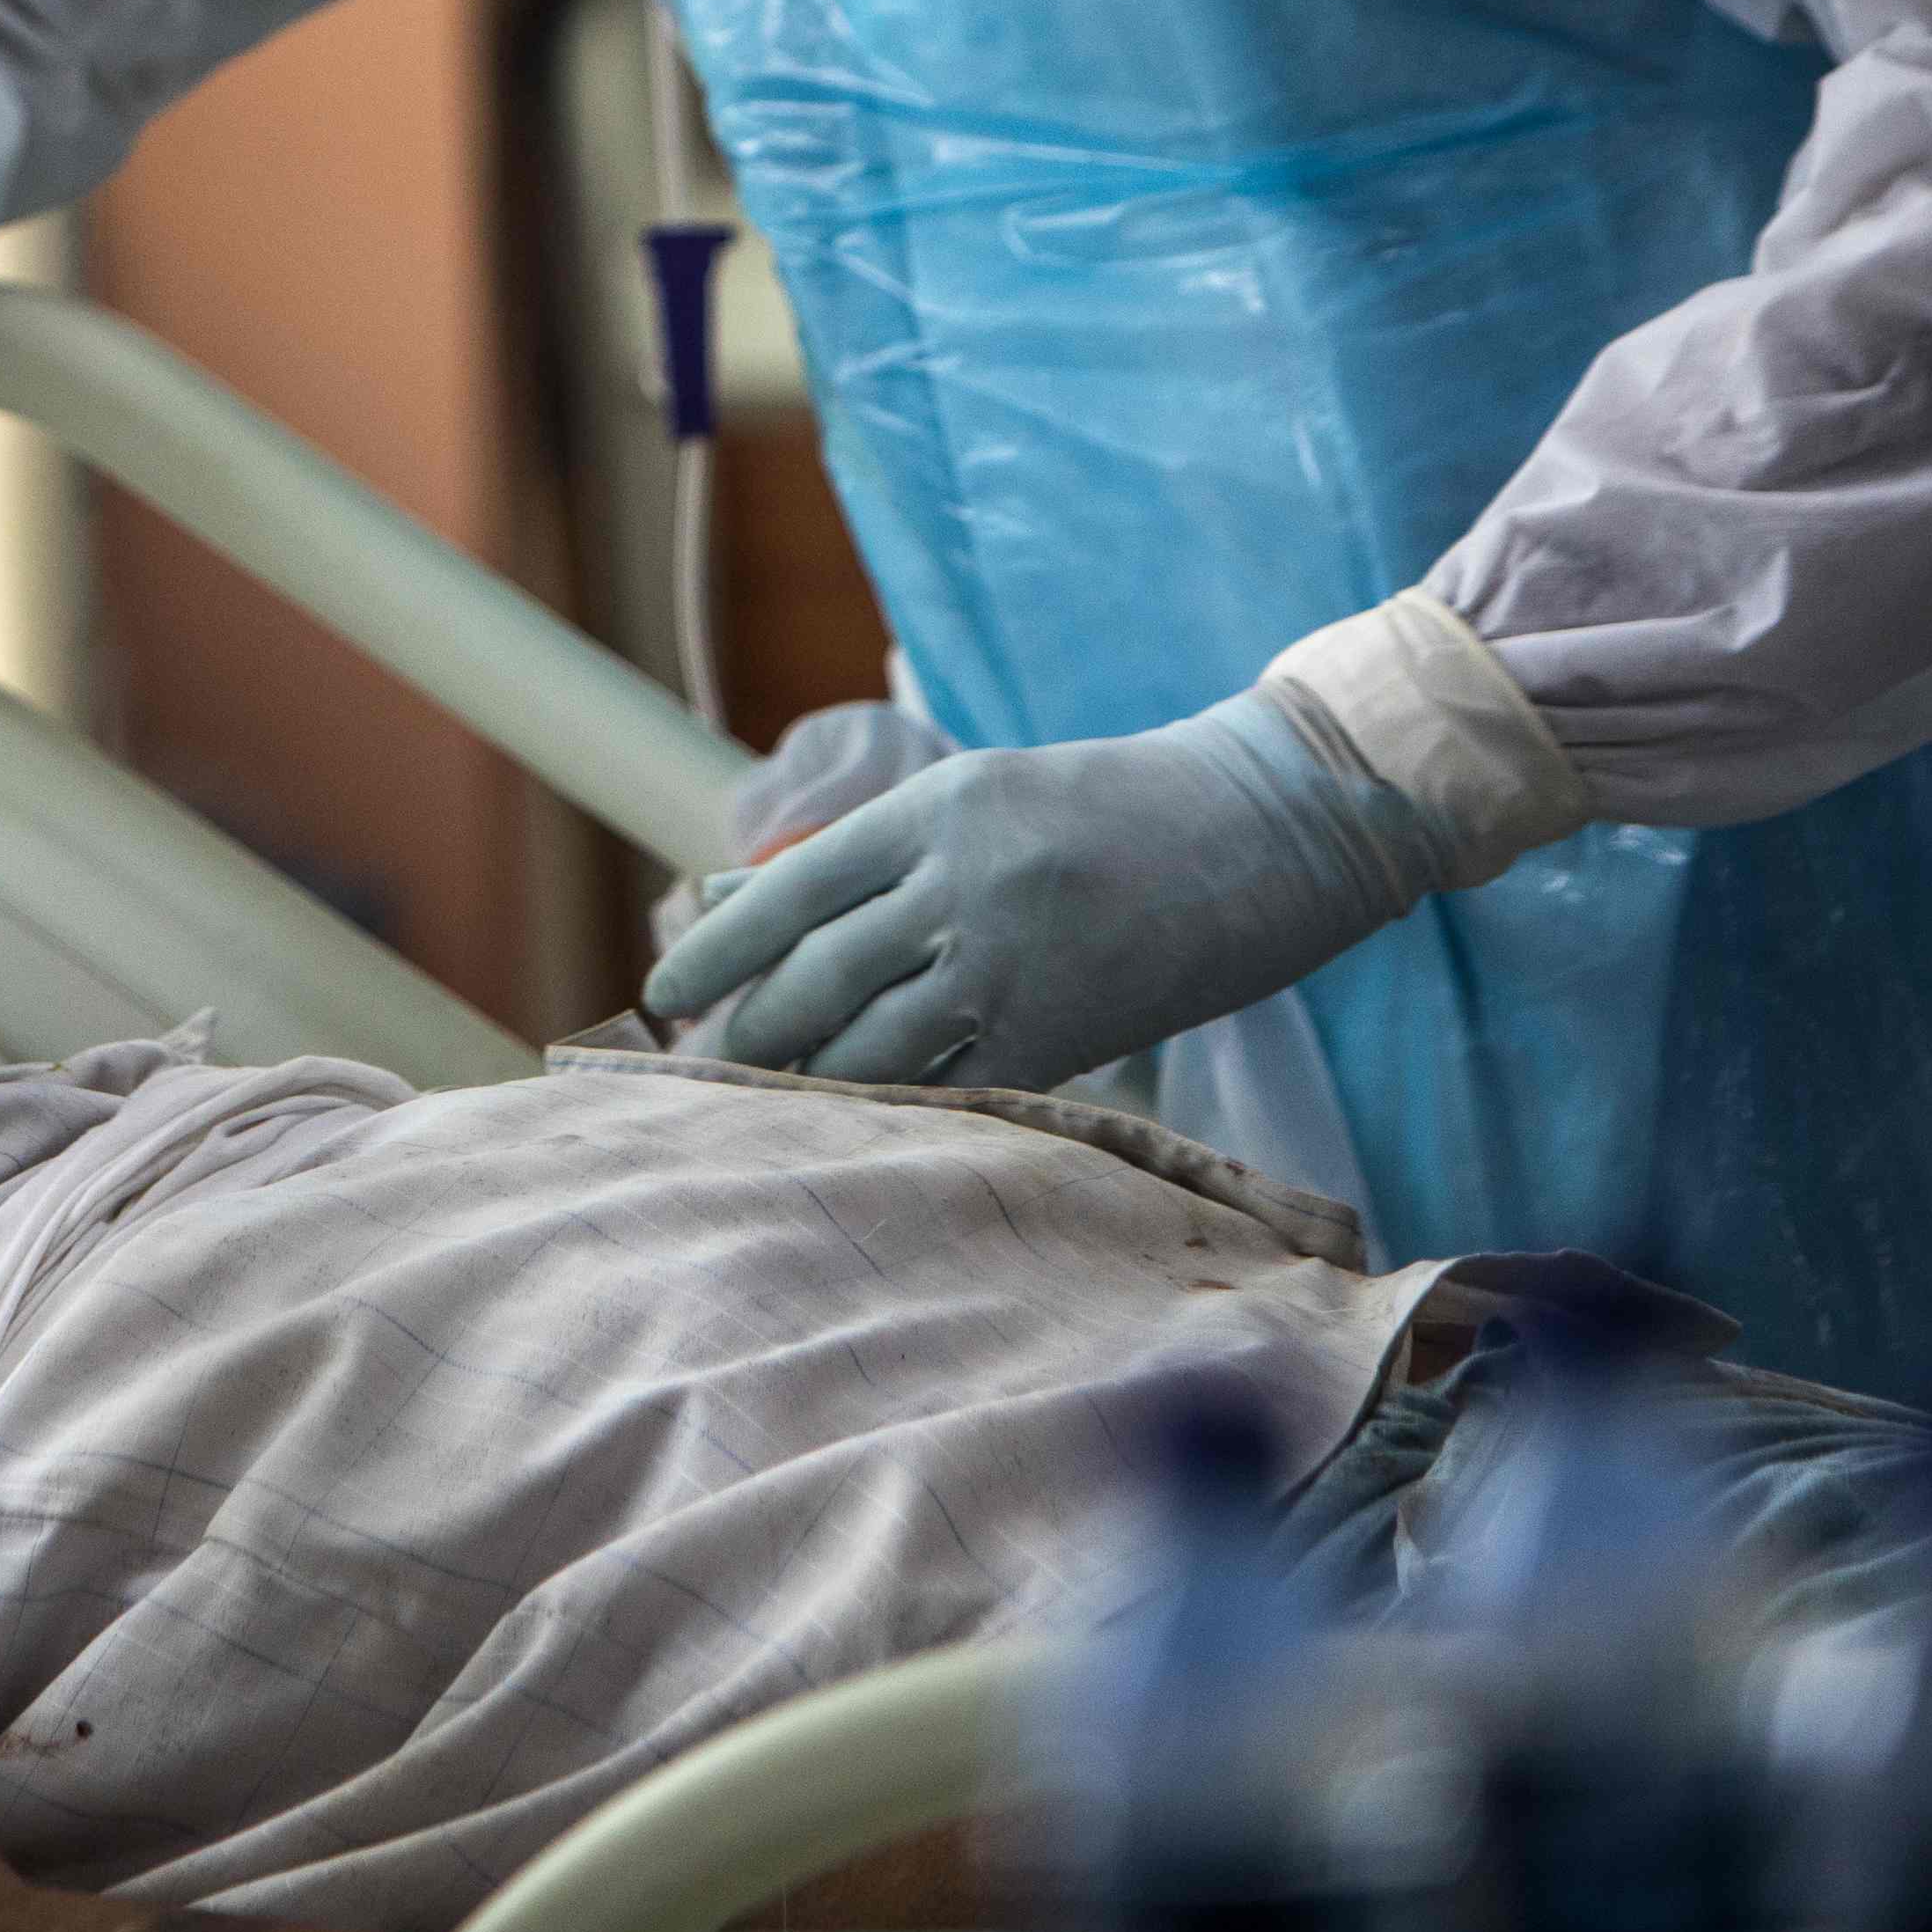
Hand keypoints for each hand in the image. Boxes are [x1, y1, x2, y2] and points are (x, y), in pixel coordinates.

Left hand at [639, 688, 1442, 1091]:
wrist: (1269, 823)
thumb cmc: (1112, 808)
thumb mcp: (979, 797)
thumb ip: (863, 857)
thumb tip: (726, 897)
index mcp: (932, 812)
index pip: (787, 895)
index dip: (715, 955)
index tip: (662, 1000)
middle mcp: (960, 882)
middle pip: (815, 980)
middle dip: (749, 1036)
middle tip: (703, 1076)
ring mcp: (1015, 958)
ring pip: (874, 1045)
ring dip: (811, 1087)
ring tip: (763, 1116)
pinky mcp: (1071, 1027)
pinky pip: (959, 1085)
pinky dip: (903, 1112)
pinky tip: (867, 1134)